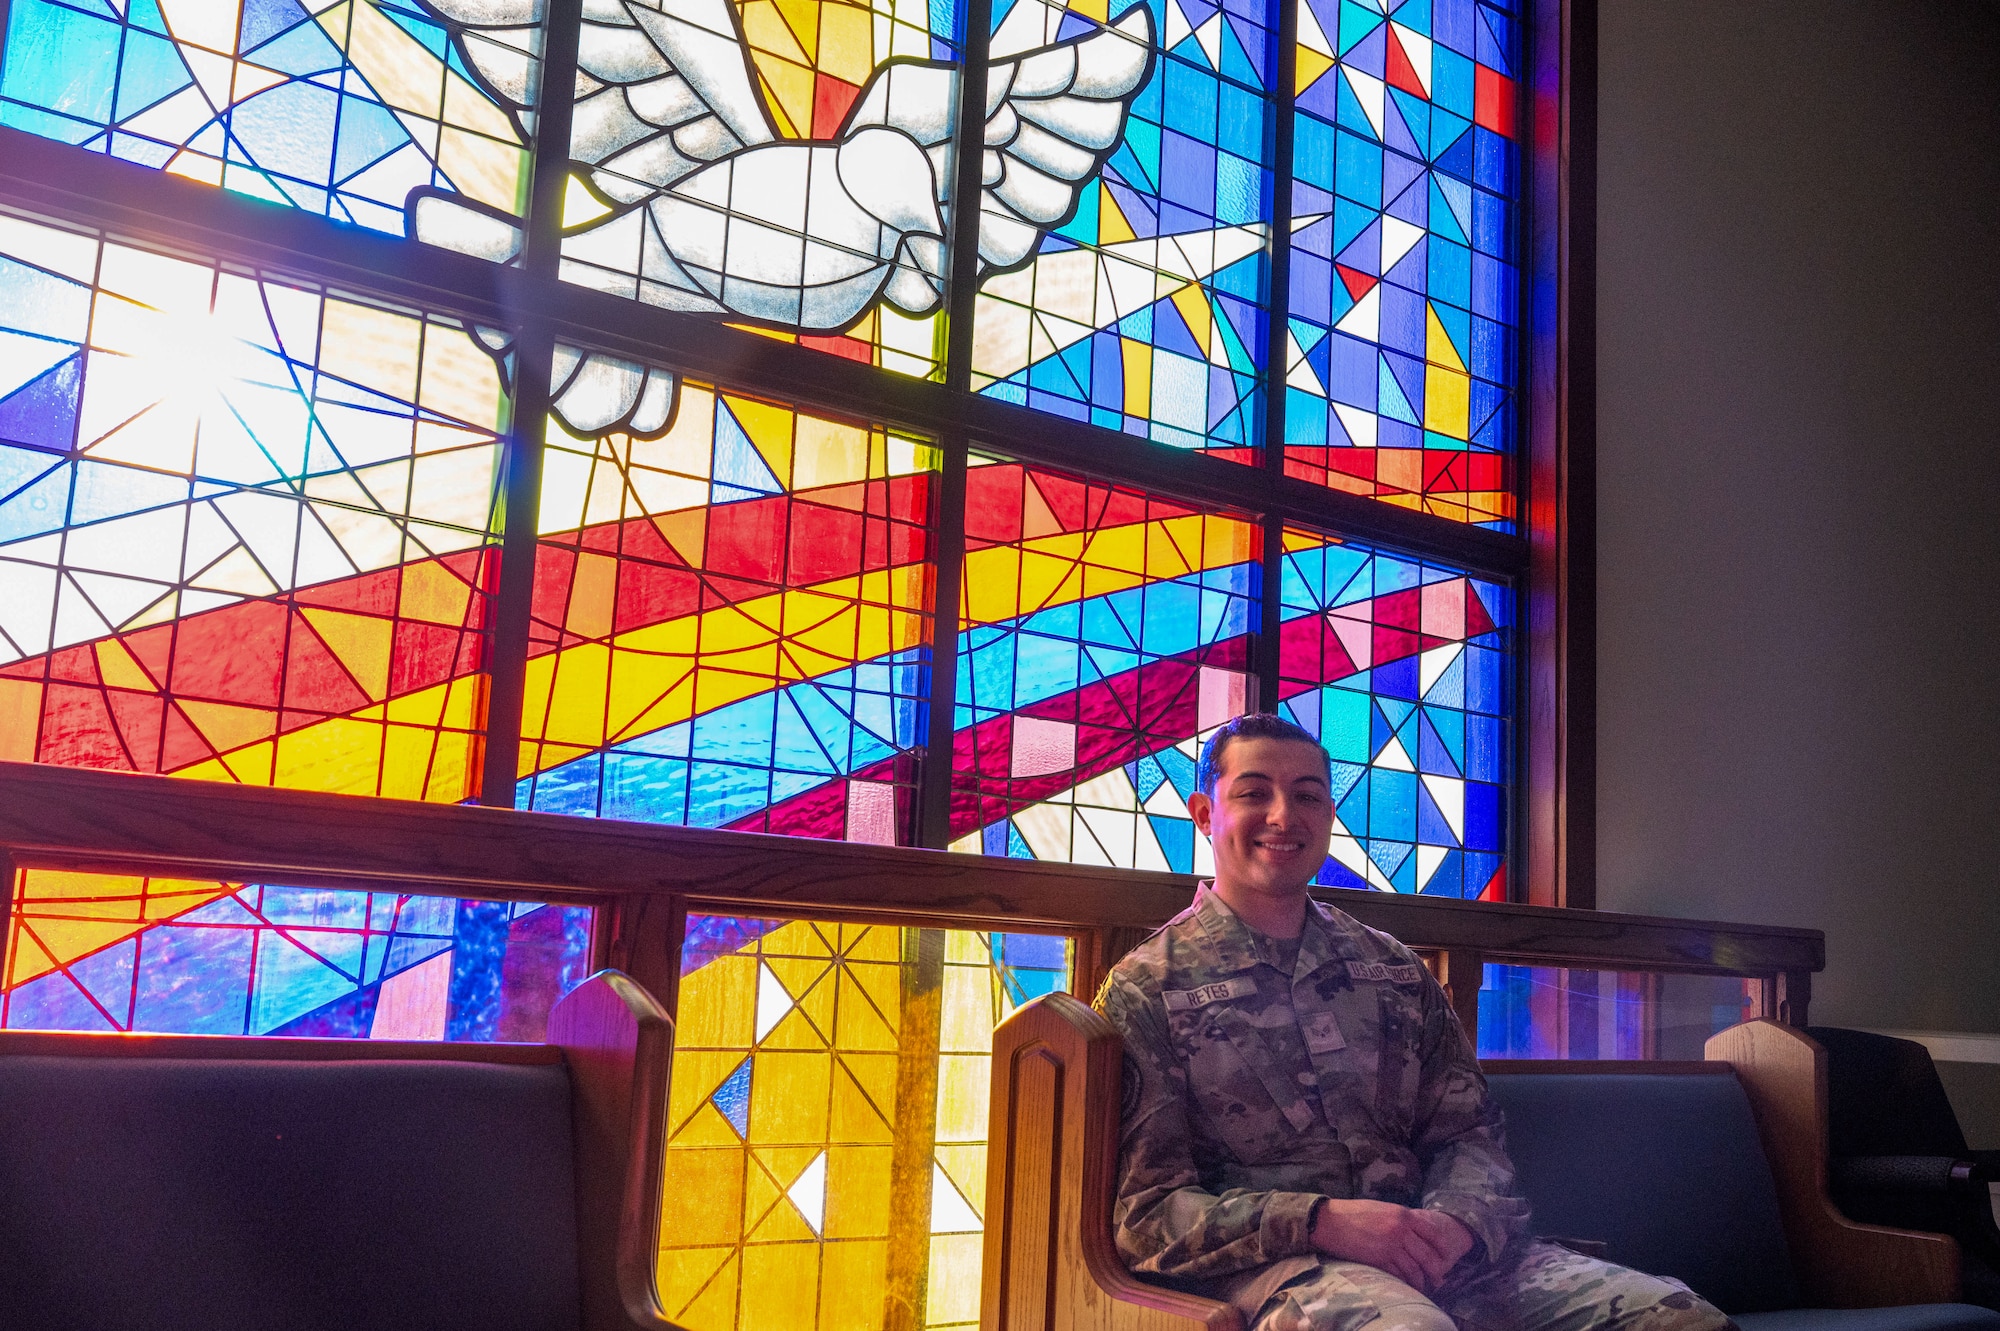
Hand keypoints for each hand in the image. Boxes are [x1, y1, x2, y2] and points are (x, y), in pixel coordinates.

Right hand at [1309, 1200, 1476, 1292]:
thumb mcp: (1383, 1209)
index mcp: (1404, 1215)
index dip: (1442, 1249)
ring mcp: (1391, 1246)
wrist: (1329, 1221)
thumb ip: (1401, 1219)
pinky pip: (1400, 1275)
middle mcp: (1401, 1230)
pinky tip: (1407, 1285)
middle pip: (1428, 1255)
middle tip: (1438, 1279)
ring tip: (1423, 1286)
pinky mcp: (1379, 1259)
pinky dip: (1406, 1282)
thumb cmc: (1354, 1213)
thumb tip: (1415, 1232)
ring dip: (1422, 1280)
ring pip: (1416, 1269)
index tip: (1445, 1257)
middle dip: (1436, 1270)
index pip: (1434, 1233)